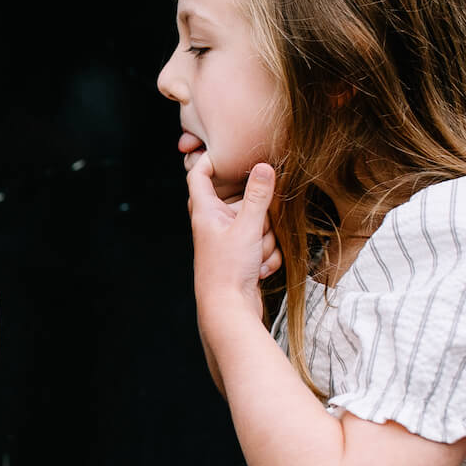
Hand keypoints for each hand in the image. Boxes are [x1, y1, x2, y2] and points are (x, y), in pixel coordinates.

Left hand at [187, 155, 280, 316]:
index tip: (231, 154)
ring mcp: (228, 242)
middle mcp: (213, 224)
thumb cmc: (229, 270)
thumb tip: (265, 166)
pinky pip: (262, 246)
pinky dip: (266, 257)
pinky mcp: (241, 258)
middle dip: (259, 216)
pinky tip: (258, 270)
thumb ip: (258, 196)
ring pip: (257, 225)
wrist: (228, 312)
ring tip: (255, 257)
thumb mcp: (247, 227)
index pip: (199, 175)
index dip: (210, 160)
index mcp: (205, 212)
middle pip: (241, 201)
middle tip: (257, 229)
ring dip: (265, 241)